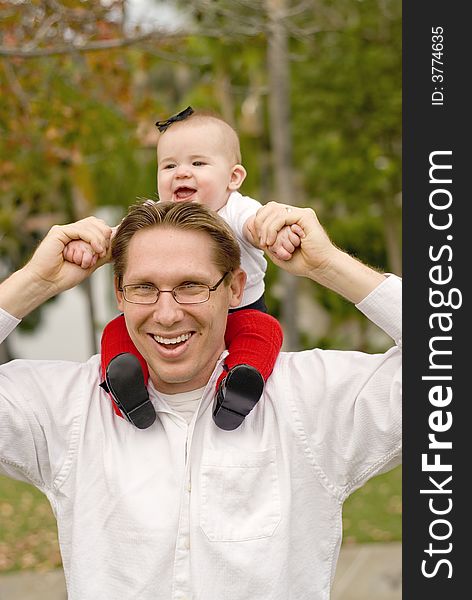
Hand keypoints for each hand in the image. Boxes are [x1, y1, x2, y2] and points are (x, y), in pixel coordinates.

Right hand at [23, 216, 112, 295]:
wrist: (47, 282)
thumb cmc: (65, 276)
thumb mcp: (91, 263)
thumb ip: (103, 253)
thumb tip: (119, 244)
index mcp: (79, 238)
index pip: (99, 227)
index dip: (109, 234)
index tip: (115, 245)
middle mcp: (72, 232)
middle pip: (96, 223)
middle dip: (105, 236)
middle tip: (104, 252)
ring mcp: (65, 230)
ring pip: (90, 225)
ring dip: (99, 239)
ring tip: (99, 253)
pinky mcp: (59, 232)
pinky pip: (80, 230)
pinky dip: (92, 239)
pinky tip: (96, 249)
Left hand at [253, 201, 385, 302]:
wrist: (320, 267)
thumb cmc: (301, 263)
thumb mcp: (276, 252)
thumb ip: (265, 239)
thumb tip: (251, 226)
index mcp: (289, 221)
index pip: (267, 211)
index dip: (259, 223)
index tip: (260, 241)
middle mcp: (295, 214)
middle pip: (269, 207)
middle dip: (260, 223)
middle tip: (261, 241)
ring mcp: (301, 214)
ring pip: (274, 211)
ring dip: (266, 229)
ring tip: (267, 244)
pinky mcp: (306, 216)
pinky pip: (282, 216)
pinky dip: (273, 229)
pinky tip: (271, 241)